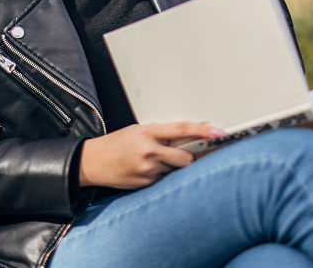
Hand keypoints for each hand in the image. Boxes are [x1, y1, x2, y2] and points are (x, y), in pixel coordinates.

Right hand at [78, 122, 225, 188]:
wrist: (92, 162)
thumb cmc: (116, 144)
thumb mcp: (137, 131)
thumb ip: (160, 134)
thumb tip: (186, 139)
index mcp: (148, 133)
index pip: (182, 129)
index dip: (204, 130)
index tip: (219, 132)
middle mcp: (149, 151)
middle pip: (185, 158)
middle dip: (190, 158)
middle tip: (186, 155)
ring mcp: (147, 170)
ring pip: (175, 170)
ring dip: (172, 167)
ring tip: (153, 161)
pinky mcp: (146, 183)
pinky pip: (164, 180)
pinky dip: (161, 175)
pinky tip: (146, 171)